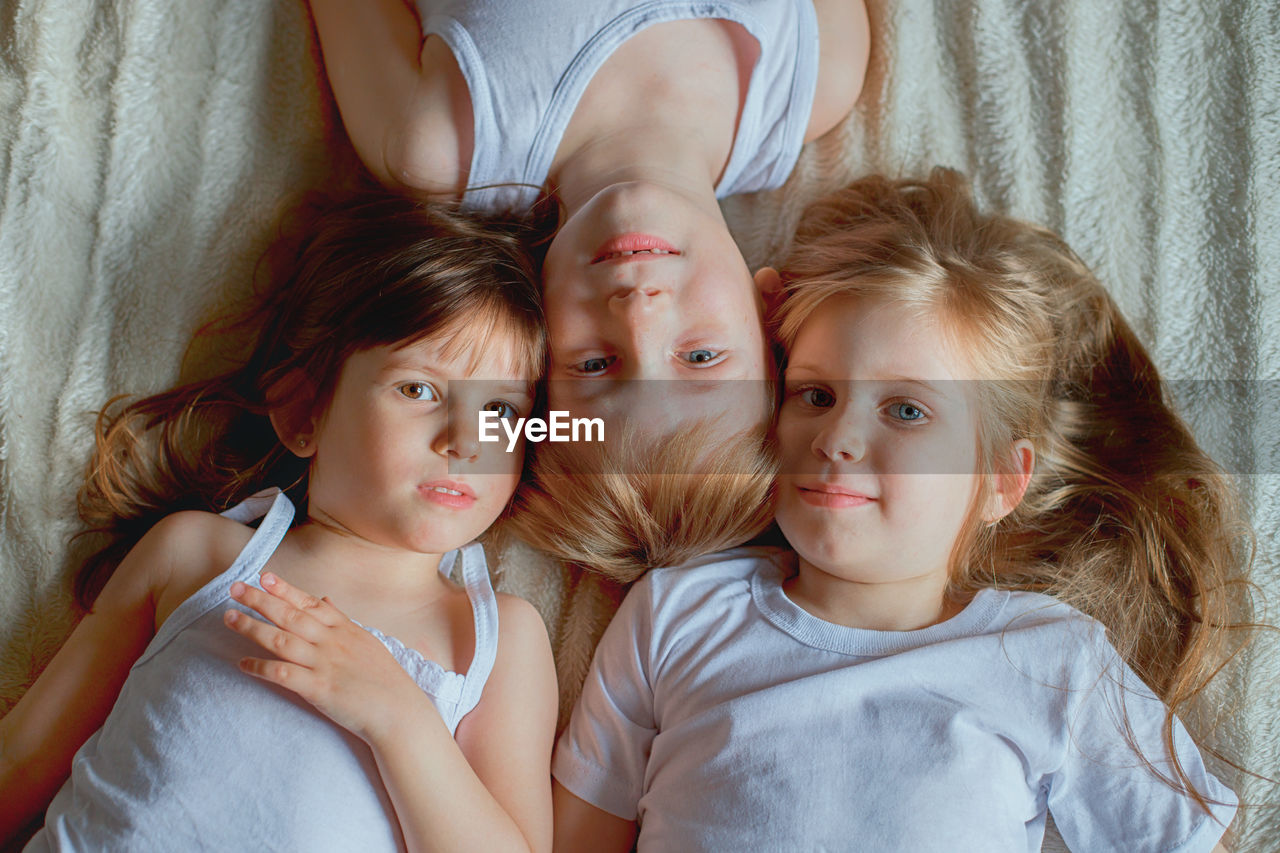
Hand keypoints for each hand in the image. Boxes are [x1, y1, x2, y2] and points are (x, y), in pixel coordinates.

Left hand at [223, 572, 430, 741]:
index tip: (265, 576)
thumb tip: (325, 600)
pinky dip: (260, 667)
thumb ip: (342, 621)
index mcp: (345, 629)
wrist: (398, 711)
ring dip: (252, 628)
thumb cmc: (384, 679)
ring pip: (282, 640)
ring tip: (229, 618)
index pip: (310, 603)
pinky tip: (242, 663)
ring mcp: (324, 664)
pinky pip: (283, 674)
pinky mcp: (318, 689)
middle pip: (290, 616)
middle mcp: (332, 642)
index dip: (286, 589)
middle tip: (235, 588)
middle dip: (261, 600)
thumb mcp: (366, 641)